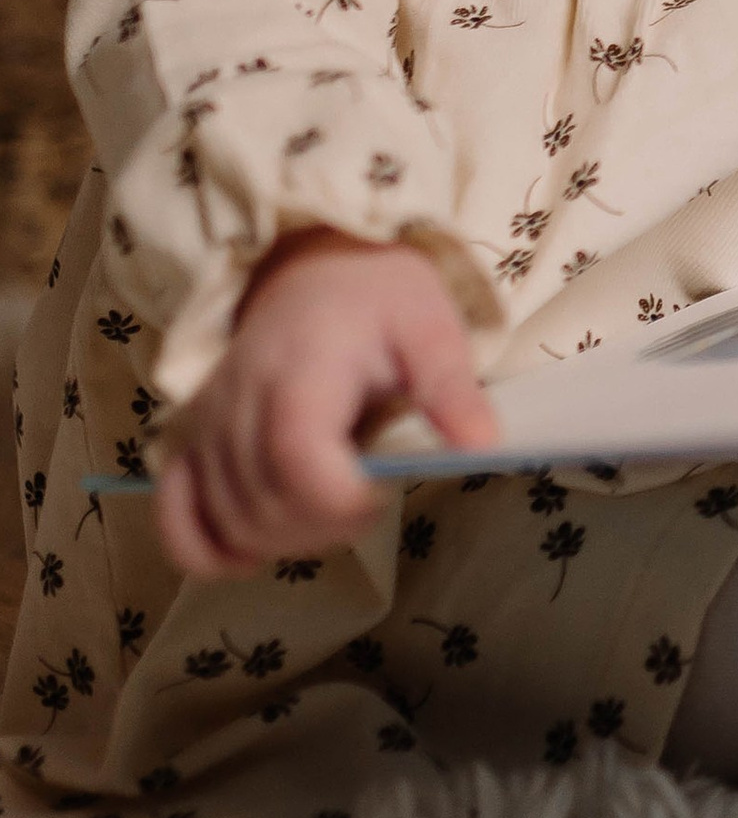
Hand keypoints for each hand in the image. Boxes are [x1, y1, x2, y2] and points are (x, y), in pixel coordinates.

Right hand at [154, 228, 497, 577]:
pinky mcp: (188, 439)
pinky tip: (251, 554)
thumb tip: (482, 447)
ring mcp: (204, 424)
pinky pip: (174, 514)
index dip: (340, 502)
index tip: (383, 494)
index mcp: (300, 372)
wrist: (314, 263)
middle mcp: (237, 402)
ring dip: (282, 541)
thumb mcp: (430, 325)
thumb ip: (451, 388)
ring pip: (226, 520)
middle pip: (261, 504)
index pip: (298, 462)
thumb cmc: (378, 294)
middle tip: (370, 504)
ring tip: (333, 513)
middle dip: (323, 527)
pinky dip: (204, 548)